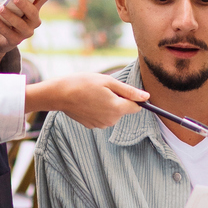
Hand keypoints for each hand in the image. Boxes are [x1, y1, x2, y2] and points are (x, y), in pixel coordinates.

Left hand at [0, 0, 53, 65]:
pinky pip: (9, 33)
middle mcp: (33, 21)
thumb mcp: (5, 6)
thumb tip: (9, 1)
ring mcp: (26, 32)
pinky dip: (1, 25)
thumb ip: (9, 2)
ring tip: (0, 8)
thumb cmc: (2, 18)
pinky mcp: (16, 41)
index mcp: (33, 9)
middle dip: (25, 4)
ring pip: (20, 24)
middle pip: (33, 12)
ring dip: (10, 15)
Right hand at [24, 73, 147, 128]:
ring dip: (108, 104)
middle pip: (124, 110)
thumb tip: (147, 97)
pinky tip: (88, 102)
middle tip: (103, 89)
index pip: (137, 107)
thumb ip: (129, 91)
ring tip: (94, 94)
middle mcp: (111, 120)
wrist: (60, 94)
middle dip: (118, 99)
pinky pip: (102, 117)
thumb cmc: (84, 83)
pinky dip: (98, 109)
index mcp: (117, 108)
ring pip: (113, 113)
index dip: (134, 98)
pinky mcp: (92, 126)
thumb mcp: (108, 82)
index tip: (124, 90)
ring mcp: (101, 125)